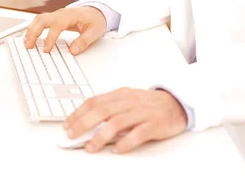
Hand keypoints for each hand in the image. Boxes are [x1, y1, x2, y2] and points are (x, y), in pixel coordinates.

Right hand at [24, 6, 106, 54]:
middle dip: (34, 32)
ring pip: (39, 19)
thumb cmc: (96, 19)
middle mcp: (61, 13)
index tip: (46, 50)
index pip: (56, 25)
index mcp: (70, 16)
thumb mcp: (95, 31)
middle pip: (43, 19)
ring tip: (26, 43)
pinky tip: (30, 36)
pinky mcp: (55, 18)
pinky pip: (41, 21)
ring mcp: (57, 15)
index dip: (50, 38)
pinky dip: (34, 28)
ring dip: (31, 30)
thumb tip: (73, 50)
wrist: (97, 11)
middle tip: (29, 46)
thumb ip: (84, 41)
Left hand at [64, 87, 187, 153]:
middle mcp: (129, 101)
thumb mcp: (127, 101)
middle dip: (84, 123)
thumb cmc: (148, 104)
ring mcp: (142, 112)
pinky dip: (126, 142)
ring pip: (118, 122)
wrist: (176, 103)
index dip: (79, 113)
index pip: (94, 101)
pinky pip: (138, 133)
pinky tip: (117, 149)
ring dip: (101, 136)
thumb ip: (110, 110)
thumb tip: (86, 124)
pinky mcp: (154, 123)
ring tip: (90, 147)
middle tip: (72, 135)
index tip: (67, 125)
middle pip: (103, 110)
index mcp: (120, 94)